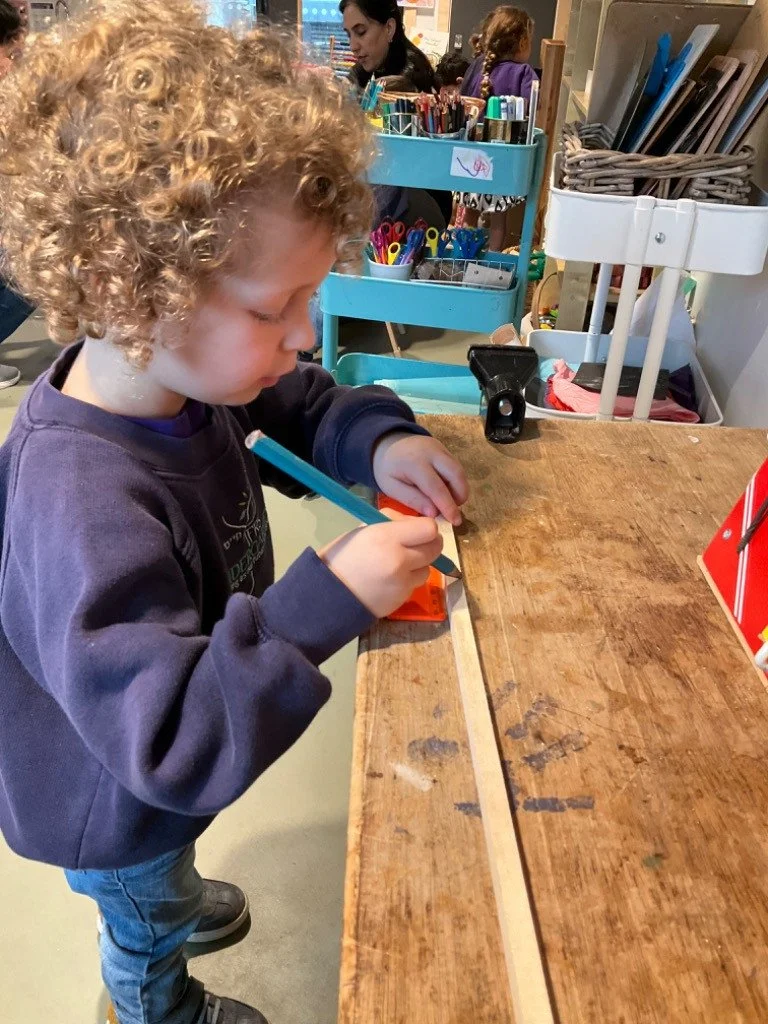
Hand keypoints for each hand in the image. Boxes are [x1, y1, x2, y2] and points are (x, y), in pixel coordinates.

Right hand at [319, 517, 442, 618]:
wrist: (328, 594)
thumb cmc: (342, 557)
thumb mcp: (363, 530)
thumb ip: (391, 523)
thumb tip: (414, 524)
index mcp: (386, 537)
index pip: (429, 528)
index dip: (426, 528)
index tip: (416, 530)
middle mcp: (399, 559)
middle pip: (435, 548)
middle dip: (429, 544)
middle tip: (417, 544)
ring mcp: (403, 581)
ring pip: (428, 568)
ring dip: (419, 564)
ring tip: (398, 564)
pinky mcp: (402, 598)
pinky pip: (415, 583)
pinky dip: (408, 580)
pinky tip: (390, 579)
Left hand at [372, 432, 468, 526]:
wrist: (386, 445)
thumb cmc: (387, 469)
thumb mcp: (392, 487)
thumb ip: (413, 500)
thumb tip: (434, 513)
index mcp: (414, 463)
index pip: (436, 487)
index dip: (447, 506)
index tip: (454, 521)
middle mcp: (431, 452)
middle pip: (456, 474)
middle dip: (460, 496)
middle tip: (453, 511)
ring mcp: (440, 448)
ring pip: (459, 471)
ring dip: (459, 489)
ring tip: (448, 502)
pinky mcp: (444, 449)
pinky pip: (455, 467)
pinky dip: (455, 481)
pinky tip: (446, 491)